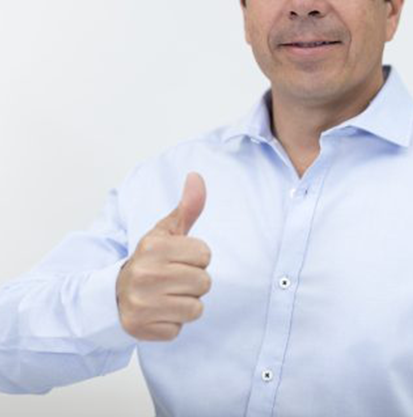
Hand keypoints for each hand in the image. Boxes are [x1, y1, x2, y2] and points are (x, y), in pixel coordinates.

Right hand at [116, 172, 211, 340]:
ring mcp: (141, 304)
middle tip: (172, 279)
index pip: (205, 254)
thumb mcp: (166, 232)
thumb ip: (187, 207)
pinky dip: (172, 323)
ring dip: (186, 303)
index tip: (178, 259)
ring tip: (167, 295)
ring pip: (196, 308)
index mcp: (153, 246)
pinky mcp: (141, 329)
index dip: (196, 257)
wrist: (113, 294)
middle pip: (204, 282)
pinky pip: (179, 329)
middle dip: (193, 281)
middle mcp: (145, 274)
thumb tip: (197, 176)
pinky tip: (158, 312)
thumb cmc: (150, 259)